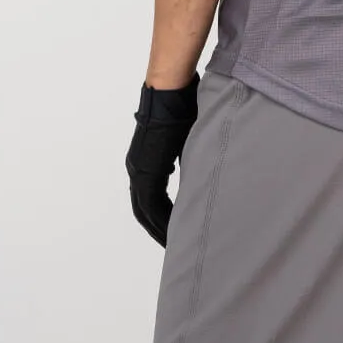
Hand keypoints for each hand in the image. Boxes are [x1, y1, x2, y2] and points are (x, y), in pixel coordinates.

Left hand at [125, 75, 200, 247]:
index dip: (158, 219)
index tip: (170, 233)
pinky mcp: (146, 170)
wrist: (173, 94)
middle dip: (156, 230)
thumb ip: (189, 160)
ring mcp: (139, 170)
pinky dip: (162, 219)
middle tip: (170, 248)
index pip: (148, 200)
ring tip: (173, 246)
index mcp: (145, 163)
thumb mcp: (188, 142)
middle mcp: (137, 168)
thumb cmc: (183, 109)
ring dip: (159, 229)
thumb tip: (205, 171)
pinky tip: (174, 231)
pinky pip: (152, 205)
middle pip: (143, 211)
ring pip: (145, 211)